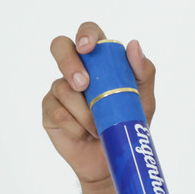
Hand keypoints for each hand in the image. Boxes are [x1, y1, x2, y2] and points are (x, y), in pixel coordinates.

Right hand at [41, 21, 156, 192]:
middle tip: (83, 85)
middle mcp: (77, 69)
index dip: (85, 34)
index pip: (88, 33)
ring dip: (84, 111)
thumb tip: (134, 45)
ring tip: (98, 127)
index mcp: (100, 60)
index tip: (87, 47)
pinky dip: (75, 126)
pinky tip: (84, 134)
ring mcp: (60, 89)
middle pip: (60, 47)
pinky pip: (57, 111)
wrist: (113, 160)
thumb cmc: (128, 124)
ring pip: (63, 88)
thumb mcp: (144, 100)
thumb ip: (143, 73)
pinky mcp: (50, 110)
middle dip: (69, 63)